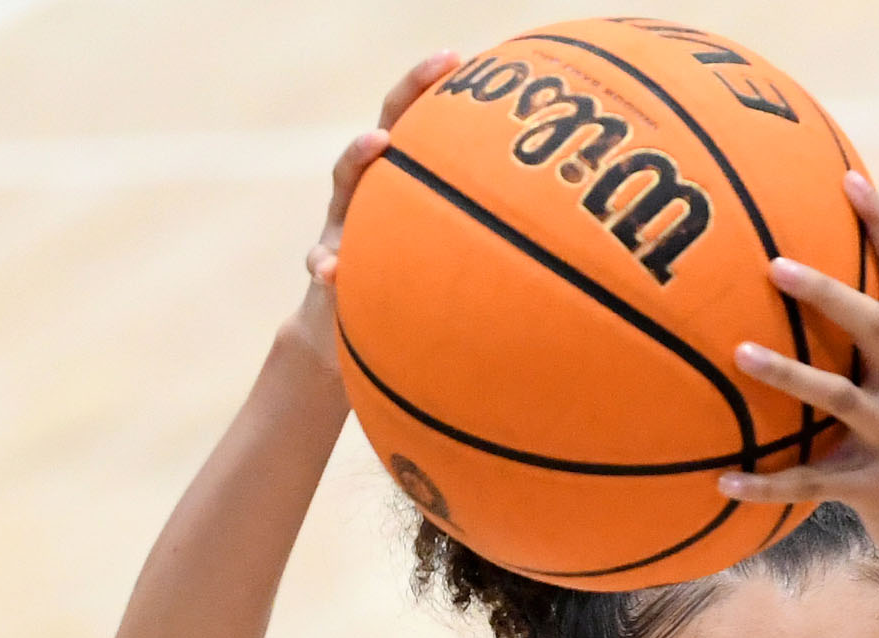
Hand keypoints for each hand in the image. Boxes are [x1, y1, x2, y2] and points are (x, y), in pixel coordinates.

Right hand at [288, 51, 458, 373]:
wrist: (357, 336)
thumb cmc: (422, 292)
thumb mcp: (454, 262)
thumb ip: (486, 243)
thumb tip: (558, 233)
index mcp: (407, 187)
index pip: (425, 126)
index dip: (441, 90)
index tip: (470, 60)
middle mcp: (373, 195)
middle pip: (390, 130)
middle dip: (410, 94)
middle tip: (439, 63)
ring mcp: (344, 226)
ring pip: (347, 184)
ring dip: (358, 158)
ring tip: (376, 142)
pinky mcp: (327, 267)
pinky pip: (320, 261)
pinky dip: (323, 262)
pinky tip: (329, 269)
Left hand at [717, 174, 878, 585]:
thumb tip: (825, 298)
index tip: (849, 176)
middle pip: (871, 325)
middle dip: (826, 292)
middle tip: (774, 263)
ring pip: (838, 397)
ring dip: (787, 375)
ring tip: (739, 354)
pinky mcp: (877, 489)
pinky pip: (812, 484)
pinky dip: (766, 485)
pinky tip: (724, 481)